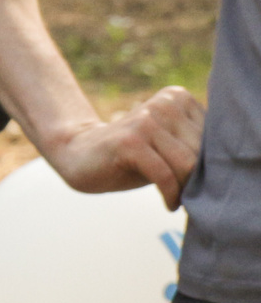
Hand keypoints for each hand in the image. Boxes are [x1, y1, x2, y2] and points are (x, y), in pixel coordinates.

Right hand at [39, 86, 204, 207]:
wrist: (78, 155)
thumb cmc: (129, 156)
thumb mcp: (167, 146)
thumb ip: (194, 146)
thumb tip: (224, 171)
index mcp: (176, 98)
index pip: (211, 137)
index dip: (206, 163)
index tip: (193, 179)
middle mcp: (163, 104)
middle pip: (201, 151)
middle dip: (196, 178)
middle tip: (185, 194)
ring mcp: (145, 120)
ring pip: (186, 164)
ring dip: (184, 189)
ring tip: (176, 199)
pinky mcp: (130, 140)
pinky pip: (165, 175)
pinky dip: (170, 195)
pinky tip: (168, 204)